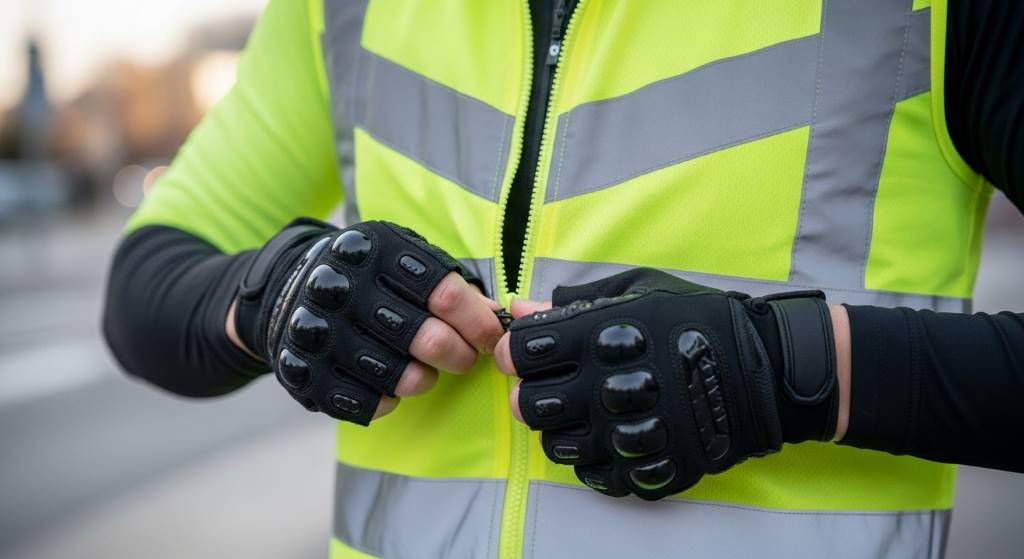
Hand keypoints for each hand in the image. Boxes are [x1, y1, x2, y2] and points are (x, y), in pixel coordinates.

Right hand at [232, 219, 503, 424]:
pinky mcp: (303, 371)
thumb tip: (497, 318)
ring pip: (401, 376)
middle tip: (465, 359)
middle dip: (461, 356)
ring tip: (425, 372)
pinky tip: (389, 385)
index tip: (493, 338)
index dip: (480, 323)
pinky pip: (367, 403)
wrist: (285, 289)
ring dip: (425, 380)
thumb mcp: (404, 259)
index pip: (446, 293)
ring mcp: (318, 331)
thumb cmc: (368, 276)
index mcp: (375, 251)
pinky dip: (389, 400)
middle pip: (428, 338)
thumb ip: (450, 284)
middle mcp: (342, 286)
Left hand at [495, 268, 838, 499]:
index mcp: (602, 335)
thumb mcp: (638, 291)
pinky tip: (611, 435)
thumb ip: (575, 302)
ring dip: (560, 429)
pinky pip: (595, 475)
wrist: (764, 370)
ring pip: (556, 445)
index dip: (514, 352)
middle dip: (529, 395)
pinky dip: (595, 458)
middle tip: (548, 388)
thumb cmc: (697, 319)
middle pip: (528, 404)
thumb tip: (519, 309)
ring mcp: (630, 433)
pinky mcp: (651, 468)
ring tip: (583, 412)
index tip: (525, 353)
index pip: (523, 351)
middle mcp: (609, 386)